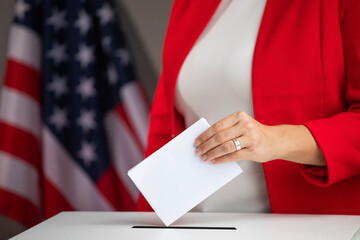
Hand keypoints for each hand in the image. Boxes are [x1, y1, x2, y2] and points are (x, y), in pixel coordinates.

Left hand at [194, 111, 325, 165]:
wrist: (276, 141)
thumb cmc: (255, 133)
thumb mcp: (242, 125)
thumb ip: (227, 129)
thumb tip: (206, 139)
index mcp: (239, 116)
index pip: (217, 126)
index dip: (205, 135)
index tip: (197, 141)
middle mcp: (245, 126)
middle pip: (220, 137)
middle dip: (206, 145)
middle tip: (198, 151)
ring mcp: (250, 138)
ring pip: (225, 147)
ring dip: (212, 153)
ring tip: (204, 157)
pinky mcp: (252, 151)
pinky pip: (233, 156)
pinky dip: (221, 159)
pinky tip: (214, 161)